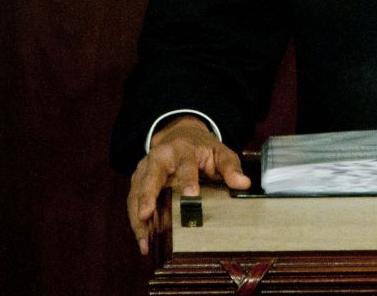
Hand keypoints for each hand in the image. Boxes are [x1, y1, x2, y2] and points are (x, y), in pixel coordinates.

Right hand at [126, 115, 250, 254]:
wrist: (180, 135)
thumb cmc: (202, 148)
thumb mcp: (219, 152)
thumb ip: (230, 168)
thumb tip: (243, 184)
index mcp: (182, 149)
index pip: (186, 164)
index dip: (188, 180)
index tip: (192, 196)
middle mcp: (159, 158)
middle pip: (151, 177)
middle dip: (147, 196)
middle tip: (145, 215)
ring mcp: (145, 170)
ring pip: (136, 193)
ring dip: (137, 217)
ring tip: (144, 241)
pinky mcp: (137, 182)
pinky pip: (132, 203)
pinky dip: (135, 222)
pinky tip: (143, 241)